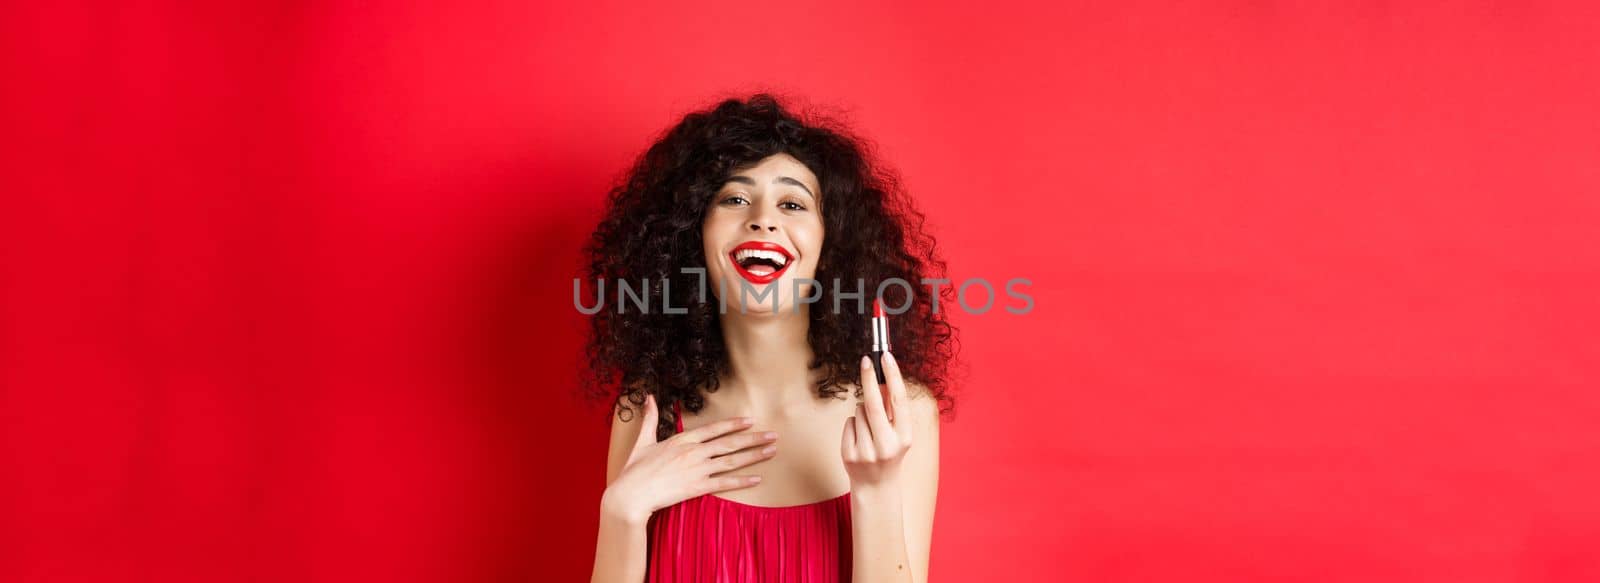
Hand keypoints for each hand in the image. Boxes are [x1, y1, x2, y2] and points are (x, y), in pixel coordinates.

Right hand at [602, 394, 778, 523]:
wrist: (630, 495)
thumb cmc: (634, 469)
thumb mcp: (643, 440)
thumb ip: (649, 417)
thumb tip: (648, 396)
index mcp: (682, 440)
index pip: (714, 429)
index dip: (733, 424)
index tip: (750, 421)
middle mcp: (694, 452)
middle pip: (730, 443)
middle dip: (753, 438)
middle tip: (773, 435)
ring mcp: (697, 470)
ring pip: (732, 461)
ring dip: (754, 456)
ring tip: (771, 451)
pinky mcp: (697, 488)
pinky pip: (724, 483)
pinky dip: (742, 481)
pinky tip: (757, 479)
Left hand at [841, 351, 912, 488]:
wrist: (877, 486)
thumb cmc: (889, 452)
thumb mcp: (898, 434)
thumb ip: (892, 410)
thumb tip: (883, 377)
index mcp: (904, 437)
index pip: (898, 401)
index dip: (893, 376)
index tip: (886, 356)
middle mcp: (887, 445)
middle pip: (873, 403)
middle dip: (869, 378)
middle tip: (865, 361)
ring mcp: (867, 451)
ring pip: (858, 411)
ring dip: (862, 412)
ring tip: (870, 430)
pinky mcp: (850, 455)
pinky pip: (848, 423)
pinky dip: (853, 425)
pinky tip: (860, 439)